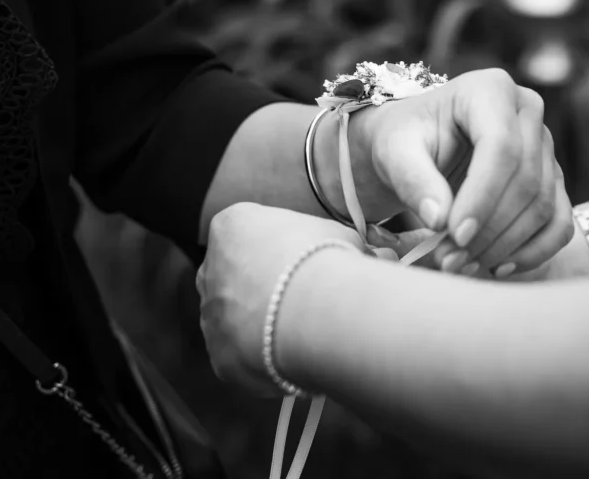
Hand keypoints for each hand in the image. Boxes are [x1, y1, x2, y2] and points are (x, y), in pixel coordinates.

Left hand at [196, 202, 362, 395]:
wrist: (316, 311)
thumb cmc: (328, 261)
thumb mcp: (339, 237)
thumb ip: (341, 244)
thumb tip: (378, 256)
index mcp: (232, 226)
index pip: (249, 234)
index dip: (282, 250)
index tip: (308, 262)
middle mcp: (210, 269)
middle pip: (236, 278)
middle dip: (265, 288)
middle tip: (305, 300)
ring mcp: (210, 316)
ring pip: (236, 322)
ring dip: (263, 326)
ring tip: (307, 333)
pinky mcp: (220, 359)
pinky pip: (243, 360)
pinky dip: (266, 361)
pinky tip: (297, 359)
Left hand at [349, 68, 574, 277]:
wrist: (416, 146)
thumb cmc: (404, 140)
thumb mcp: (395, 152)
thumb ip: (413, 179)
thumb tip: (440, 220)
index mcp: (490, 90)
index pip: (501, 147)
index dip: (482, 196)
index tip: (454, 234)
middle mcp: (527, 111)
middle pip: (525, 180)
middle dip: (488, 228)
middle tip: (450, 259)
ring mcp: (545, 146)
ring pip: (543, 205)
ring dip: (505, 245)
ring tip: (461, 264)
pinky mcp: (551, 179)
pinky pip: (559, 222)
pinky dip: (534, 251)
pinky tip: (497, 267)